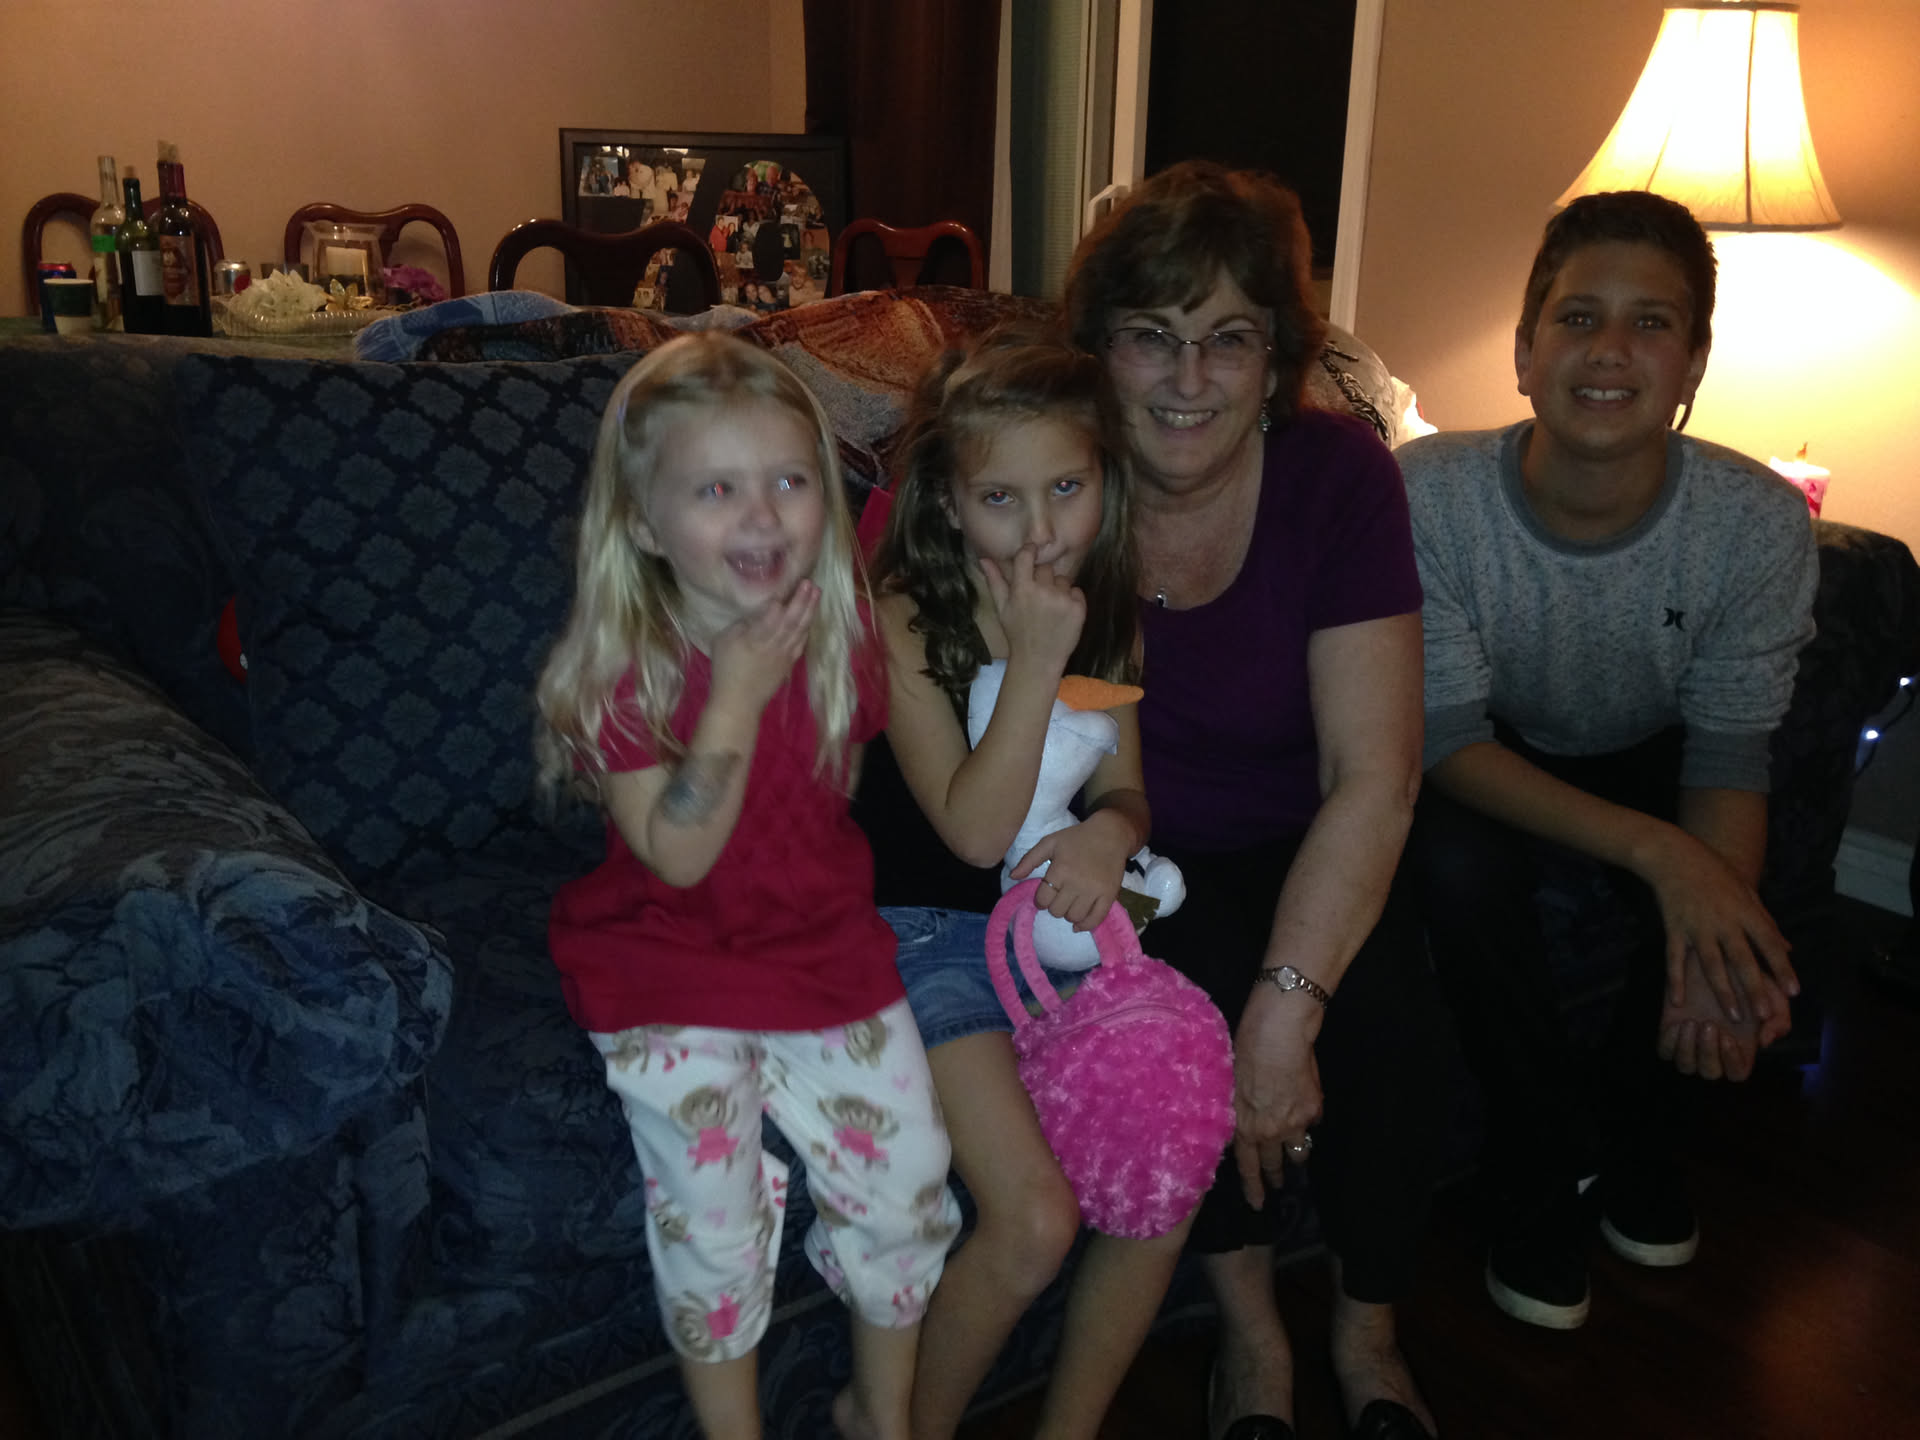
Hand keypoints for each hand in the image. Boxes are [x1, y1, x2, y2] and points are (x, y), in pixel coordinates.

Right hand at [708, 580, 817, 716]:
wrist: (738, 702)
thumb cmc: (725, 670)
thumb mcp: (722, 641)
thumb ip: (740, 625)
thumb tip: (755, 615)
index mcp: (755, 638)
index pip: (772, 615)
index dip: (780, 601)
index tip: (787, 584)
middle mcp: (773, 644)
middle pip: (791, 619)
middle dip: (801, 600)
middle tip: (810, 583)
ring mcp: (784, 654)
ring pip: (800, 629)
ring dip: (809, 610)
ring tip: (816, 593)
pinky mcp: (789, 663)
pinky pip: (801, 642)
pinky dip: (807, 629)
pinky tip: (811, 618)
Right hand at [976, 548, 1084, 676]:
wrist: (1038, 660)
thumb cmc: (1017, 633)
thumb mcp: (1002, 608)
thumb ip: (994, 581)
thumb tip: (984, 558)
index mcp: (1022, 589)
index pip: (1027, 556)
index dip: (1030, 551)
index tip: (1031, 553)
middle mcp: (1043, 591)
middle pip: (1046, 568)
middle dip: (1043, 579)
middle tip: (1039, 598)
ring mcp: (1063, 599)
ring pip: (1063, 580)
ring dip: (1058, 590)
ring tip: (1051, 609)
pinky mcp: (1079, 608)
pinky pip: (1077, 592)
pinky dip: (1072, 600)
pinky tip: (1062, 614)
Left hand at [1010, 811, 1134, 930]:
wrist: (1110, 834)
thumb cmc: (1077, 837)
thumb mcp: (1050, 842)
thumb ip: (1029, 860)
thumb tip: (1012, 876)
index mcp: (1060, 870)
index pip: (1043, 899)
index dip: (1040, 901)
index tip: (1044, 896)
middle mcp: (1076, 883)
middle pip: (1057, 911)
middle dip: (1054, 906)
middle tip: (1059, 898)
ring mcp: (1094, 891)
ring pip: (1074, 917)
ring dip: (1068, 915)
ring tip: (1069, 905)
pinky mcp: (1109, 895)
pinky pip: (1095, 919)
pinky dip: (1085, 925)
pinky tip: (1079, 924)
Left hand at [1228, 986, 1323, 1210]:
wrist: (1279, 1032)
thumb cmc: (1244, 1049)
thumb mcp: (1230, 1085)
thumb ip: (1238, 1110)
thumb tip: (1243, 1122)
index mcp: (1244, 1126)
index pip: (1247, 1166)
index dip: (1253, 1187)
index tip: (1258, 1203)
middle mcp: (1269, 1131)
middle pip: (1273, 1163)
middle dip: (1275, 1176)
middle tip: (1278, 1185)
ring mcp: (1295, 1122)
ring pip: (1298, 1151)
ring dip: (1296, 1154)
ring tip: (1295, 1156)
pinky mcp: (1314, 1109)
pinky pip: (1312, 1123)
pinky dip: (1309, 1120)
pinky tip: (1306, 1112)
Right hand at [1639, 825, 1798, 1026]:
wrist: (1674, 855)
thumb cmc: (1714, 871)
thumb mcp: (1746, 890)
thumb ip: (1766, 921)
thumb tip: (1788, 948)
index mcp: (1745, 911)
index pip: (1768, 944)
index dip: (1782, 968)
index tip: (1794, 991)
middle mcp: (1723, 922)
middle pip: (1742, 960)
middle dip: (1755, 988)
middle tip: (1764, 1015)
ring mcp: (1697, 927)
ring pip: (1712, 965)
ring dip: (1723, 991)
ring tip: (1733, 1015)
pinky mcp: (1674, 929)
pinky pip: (1676, 959)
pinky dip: (1676, 981)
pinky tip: (1678, 1001)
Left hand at [1656, 947, 1790, 1081]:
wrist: (1714, 955)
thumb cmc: (1747, 978)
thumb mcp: (1773, 996)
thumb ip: (1778, 1019)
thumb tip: (1764, 1042)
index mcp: (1739, 1047)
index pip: (1736, 1073)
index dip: (1731, 1062)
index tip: (1728, 1038)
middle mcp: (1714, 1049)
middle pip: (1709, 1072)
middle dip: (1708, 1052)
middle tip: (1708, 1026)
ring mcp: (1691, 1042)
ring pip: (1686, 1065)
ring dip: (1688, 1049)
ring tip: (1691, 1023)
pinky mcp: (1671, 1031)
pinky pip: (1665, 1051)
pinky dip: (1670, 1043)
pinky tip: (1677, 1024)